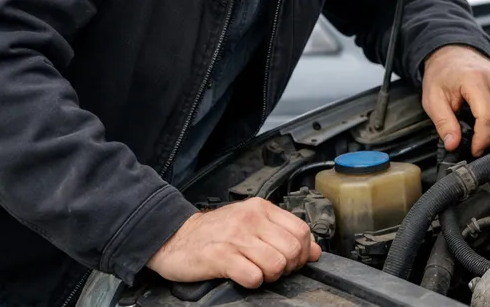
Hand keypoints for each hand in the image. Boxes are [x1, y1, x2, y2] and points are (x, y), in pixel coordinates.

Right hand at [146, 198, 320, 287]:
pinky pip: (253, 276)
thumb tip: (315, 251)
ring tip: (258, 273)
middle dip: (288, 267)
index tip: (294, 261)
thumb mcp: (251, 224)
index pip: (301, 230)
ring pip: (276, 264)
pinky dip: (253, 282)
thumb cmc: (215, 233)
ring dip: (271, 276)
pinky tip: (243, 276)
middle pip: (292, 249)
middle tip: (273, 270)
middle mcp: (250, 219)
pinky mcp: (220, 257)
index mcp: (261, 208)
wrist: (174, 237)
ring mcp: (235, 237)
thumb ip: (283, 233)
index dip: (304, 252)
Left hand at [421, 45, 489, 155]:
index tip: (474, 149)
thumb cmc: (443, 73)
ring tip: (483, 135)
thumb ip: (443, 122)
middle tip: (475, 143)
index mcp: (474, 80)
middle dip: (489, 140)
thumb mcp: (433, 98)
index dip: (482, 139)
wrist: (454, 54)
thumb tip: (452, 144)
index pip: (488, 117)